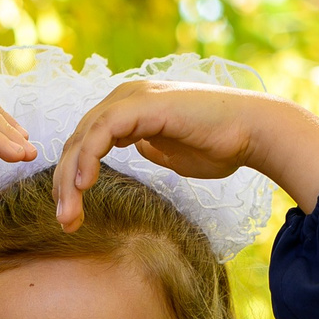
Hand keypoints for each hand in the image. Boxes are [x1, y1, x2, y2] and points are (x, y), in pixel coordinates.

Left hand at [52, 82, 318, 229]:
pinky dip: (88, 158)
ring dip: (71, 178)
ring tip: (71, 214)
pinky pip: (101, 132)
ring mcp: (133, 98)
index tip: (72, 216)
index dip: (73, 179)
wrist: (253, 132)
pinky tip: (84, 185)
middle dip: (65, 184)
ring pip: (84, 137)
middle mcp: (126, 97)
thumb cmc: (221, 144)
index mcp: (130, 108)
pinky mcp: (142, 105)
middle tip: (65, 221)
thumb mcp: (174, 152)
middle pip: (79, 140)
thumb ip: (151, 148)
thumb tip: (136, 150)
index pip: (87, 142)